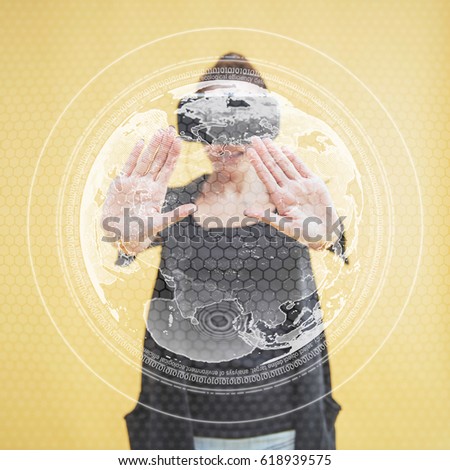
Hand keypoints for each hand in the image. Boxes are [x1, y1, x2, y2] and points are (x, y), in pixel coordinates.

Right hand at [101, 127, 196, 254]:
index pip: (168, 169)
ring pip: (145, 160)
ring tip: (159, 132)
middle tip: (170, 130)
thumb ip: (175, 215)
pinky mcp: (121, 184)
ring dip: (152, 146)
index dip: (173, 155)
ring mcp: (134, 182)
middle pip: (158, 161)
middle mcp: (147, 184)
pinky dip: (134, 154)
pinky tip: (140, 142)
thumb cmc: (141, 232)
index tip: (179, 141)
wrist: (120, 235)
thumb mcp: (160, 223)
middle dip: (164, 146)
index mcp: (158, 191)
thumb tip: (194, 208)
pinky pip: (129, 165)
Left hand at [244, 136, 340, 249]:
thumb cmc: (304, 234)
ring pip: (285, 164)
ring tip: (266, 141)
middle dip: (263, 153)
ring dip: (275, 152)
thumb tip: (246, 212)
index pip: (266, 177)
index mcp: (280, 198)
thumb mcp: (284, 226)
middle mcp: (288, 189)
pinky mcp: (313, 183)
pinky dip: (293, 158)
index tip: (249, 151)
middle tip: (253, 138)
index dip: (257, 163)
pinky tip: (284, 149)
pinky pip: (301, 167)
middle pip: (273, 167)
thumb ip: (267, 217)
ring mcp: (300, 185)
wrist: (325, 233)